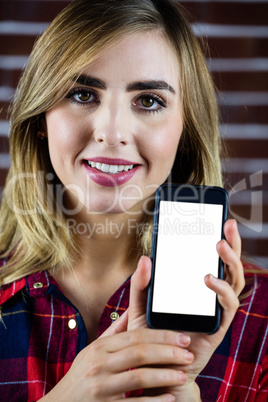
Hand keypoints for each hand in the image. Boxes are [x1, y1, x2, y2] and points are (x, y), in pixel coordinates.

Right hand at [40, 281, 193, 400]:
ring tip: (183, 376)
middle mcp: (99, 364)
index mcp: (100, 347)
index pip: (136, 336)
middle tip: (189, 355)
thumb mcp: (94, 350)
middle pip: (140, 353)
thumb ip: (115, 331)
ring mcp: (101, 387)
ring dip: (165, 376)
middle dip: (168, 352)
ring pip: (139, 376)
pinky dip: (154, 401)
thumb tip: (132, 308)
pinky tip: (169, 398)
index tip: (182, 337)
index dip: (162, 335)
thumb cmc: (81, 376)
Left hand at [128, 219, 244, 400]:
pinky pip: (229, 306)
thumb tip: (145, 258)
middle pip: (228, 266)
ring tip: (219, 245)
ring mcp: (215, 310)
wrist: (156, 368)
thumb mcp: (139, 307)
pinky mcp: (218, 326)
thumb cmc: (150, 336)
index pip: (210, 260)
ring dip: (230, 262)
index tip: (217, 219)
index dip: (218, 240)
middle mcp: (209, 296)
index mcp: (194, 287)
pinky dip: (222, 290)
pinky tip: (209, 279)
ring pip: (234, 281)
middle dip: (232, 243)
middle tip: (228, 223)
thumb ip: (141, 285)